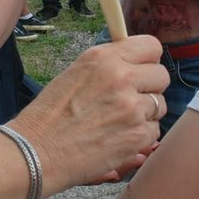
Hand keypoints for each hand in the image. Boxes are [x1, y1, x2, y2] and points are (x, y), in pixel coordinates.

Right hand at [12, 37, 167, 193]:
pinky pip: (154, 131)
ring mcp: (132, 107)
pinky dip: (139, 137)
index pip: (151, 46)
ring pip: (160, 105)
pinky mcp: (137, 135)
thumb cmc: (51, 115)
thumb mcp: (76, 73)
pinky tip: (116, 139)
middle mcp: (121, 77)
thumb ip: (109, 64)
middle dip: (149, 89)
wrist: (37, 151)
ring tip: (116, 122)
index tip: (140, 71)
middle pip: (161, 76)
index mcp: (104, 58)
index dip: (148, 60)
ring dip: (145, 115)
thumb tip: (138, 60)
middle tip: (128, 100)